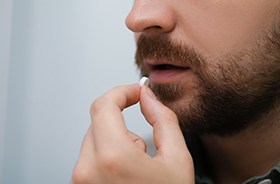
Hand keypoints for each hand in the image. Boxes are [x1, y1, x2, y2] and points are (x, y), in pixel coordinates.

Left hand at [71, 84, 193, 183]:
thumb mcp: (177, 159)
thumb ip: (163, 120)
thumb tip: (149, 98)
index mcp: (112, 158)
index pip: (104, 105)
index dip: (122, 92)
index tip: (134, 92)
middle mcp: (88, 169)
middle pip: (99, 121)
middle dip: (122, 123)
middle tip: (142, 144)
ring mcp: (81, 180)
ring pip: (95, 138)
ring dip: (116, 141)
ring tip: (136, 166)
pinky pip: (91, 156)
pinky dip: (108, 155)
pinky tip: (125, 174)